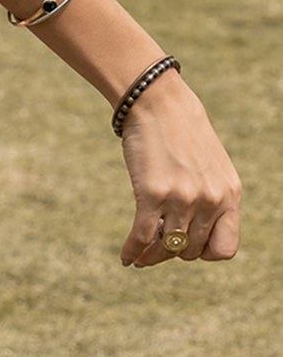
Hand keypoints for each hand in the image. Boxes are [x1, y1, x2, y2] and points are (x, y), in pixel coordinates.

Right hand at [118, 76, 240, 267]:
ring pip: (167, 247)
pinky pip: (143, 235)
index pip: (225, 248)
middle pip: (192, 249)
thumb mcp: (208, 163)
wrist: (156, 99)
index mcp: (229, 193)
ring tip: (140, 258)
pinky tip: (126, 256)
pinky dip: (133, 250)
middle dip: (173, 251)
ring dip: (152, 256)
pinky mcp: (153, 193)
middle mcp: (210, 199)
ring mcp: (182, 198)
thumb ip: (210, 194)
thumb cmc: (179, 127)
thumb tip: (193, 228)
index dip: (204, 252)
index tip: (187, 244)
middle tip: (156, 245)